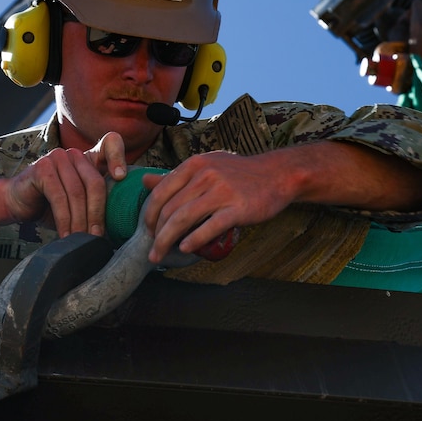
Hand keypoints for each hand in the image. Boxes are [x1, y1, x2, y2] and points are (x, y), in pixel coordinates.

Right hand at [4, 132, 128, 236]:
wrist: (17, 203)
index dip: (119, 157)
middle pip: (95, 182)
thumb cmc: (51, 205)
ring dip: (80, 221)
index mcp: (89, 157)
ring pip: (77, 193)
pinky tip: (66, 235)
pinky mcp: (42, 168)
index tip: (122, 178)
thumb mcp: (80, 202)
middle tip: (97, 237)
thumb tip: (122, 225)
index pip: (111, 143)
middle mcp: (74, 154)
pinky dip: (64, 219)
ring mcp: (57, 158)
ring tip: (82, 240)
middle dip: (97, 213)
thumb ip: (98, 203)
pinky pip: (59, 197)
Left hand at [141, 151, 293, 262]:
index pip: (161, 192)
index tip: (147, 231)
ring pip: (183, 218)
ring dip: (167, 241)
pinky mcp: (237, 208)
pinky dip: (193, 240)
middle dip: (156, 234)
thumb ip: (176, 177)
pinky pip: (209, 227)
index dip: (149, 215)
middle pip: (170, 208)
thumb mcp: (206, 167)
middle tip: (152, 250)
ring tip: (161, 255)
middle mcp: (205, 175)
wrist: (277, 175)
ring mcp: (221, 191)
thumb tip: (144, 182)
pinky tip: (186, 249)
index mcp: (194, 165)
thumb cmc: (239, 174)